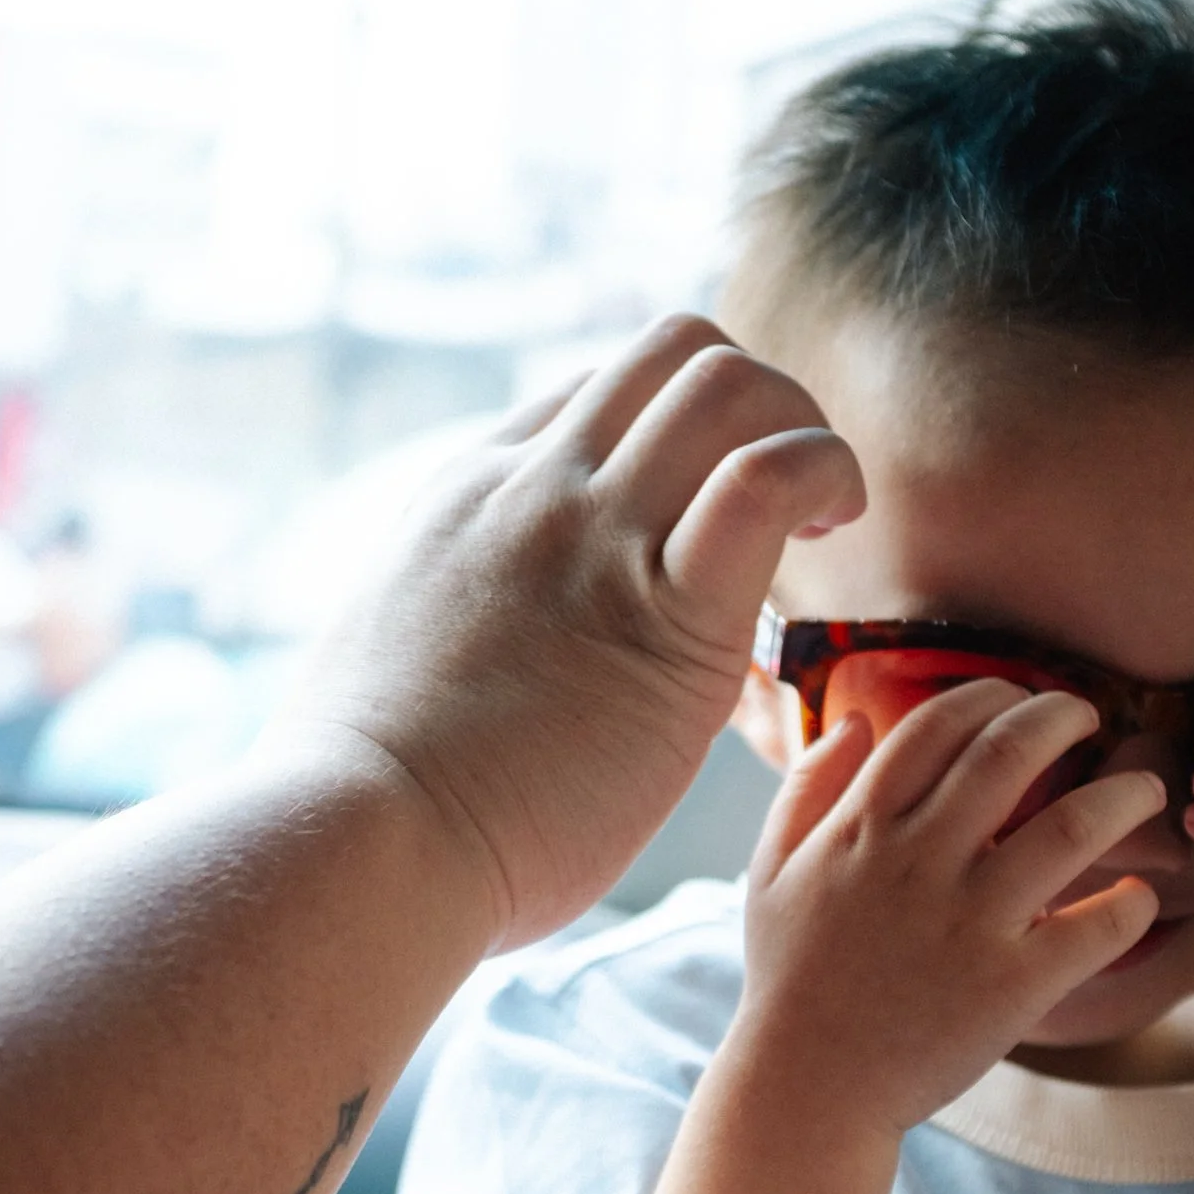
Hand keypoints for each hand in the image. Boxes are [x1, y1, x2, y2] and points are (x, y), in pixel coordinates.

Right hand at [274, 316, 864, 951]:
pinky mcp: (664, 611)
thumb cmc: (366, 801)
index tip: (693, 516)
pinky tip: (832, 530)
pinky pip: (767, 478)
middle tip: (780, 500)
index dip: (665, 436)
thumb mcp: (383, 656)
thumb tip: (455, 655)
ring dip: (801, 426)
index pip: (588, 395)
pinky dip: (825, 474)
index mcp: (465, 499)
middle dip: (752, 398)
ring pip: (725, 381)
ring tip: (821, 516)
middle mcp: (532, 490)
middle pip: (669, 350)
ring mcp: (593, 536)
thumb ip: (440, 619)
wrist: (361, 843)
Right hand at [736, 681, 1168, 1137]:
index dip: (988, 695)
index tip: (1017, 698)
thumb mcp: (770, 873)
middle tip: (1089, 718)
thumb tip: (855, 721)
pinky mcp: (1013, 988)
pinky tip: (1137, 896)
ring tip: (1144, 793)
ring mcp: (969, 924)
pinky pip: (1100, 926)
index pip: (936, 725)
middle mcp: (918, 863)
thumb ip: (805, 790)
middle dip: (1062, 715)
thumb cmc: (791, 977)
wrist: (808, 1089)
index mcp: (861, 829)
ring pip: (1074, 828)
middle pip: (1010, 752)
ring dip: (1124, 796)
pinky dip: (1132, 902)